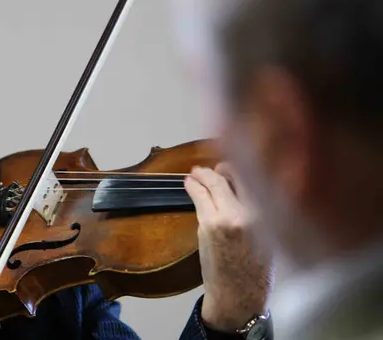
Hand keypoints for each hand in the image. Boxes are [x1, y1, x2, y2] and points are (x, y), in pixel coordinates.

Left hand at [184, 163, 273, 331]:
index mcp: (272, 214)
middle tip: (212, 169)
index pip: (256, 176)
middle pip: (233, 175)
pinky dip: (193, 186)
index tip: (233, 166)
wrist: (240, 296)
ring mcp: (227, 217)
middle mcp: (252, 212)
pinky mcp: (208, 225)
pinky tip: (189, 182)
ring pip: (213, 183)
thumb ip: (261, 210)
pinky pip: (200, 197)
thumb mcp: (272, 236)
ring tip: (196, 172)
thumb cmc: (258, 271)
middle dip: (220, 169)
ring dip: (202, 175)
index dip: (243, 166)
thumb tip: (247, 186)